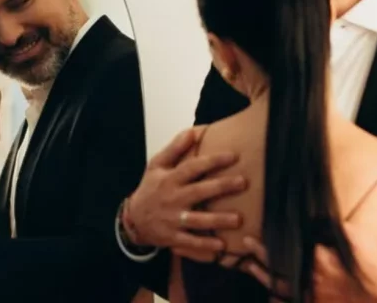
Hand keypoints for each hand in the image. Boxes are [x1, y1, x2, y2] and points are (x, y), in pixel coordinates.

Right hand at [127, 127, 246, 257]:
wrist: (133, 219)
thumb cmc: (150, 188)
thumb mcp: (157, 165)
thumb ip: (175, 148)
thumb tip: (193, 131)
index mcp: (170, 179)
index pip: (193, 167)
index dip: (212, 161)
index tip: (233, 156)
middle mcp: (172, 198)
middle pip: (199, 191)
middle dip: (221, 187)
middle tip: (243, 182)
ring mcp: (173, 219)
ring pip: (197, 220)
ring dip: (217, 220)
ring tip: (238, 219)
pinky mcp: (173, 237)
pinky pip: (190, 242)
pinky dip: (204, 245)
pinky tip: (221, 245)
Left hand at [240, 223, 376, 302]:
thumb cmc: (370, 266)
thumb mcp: (355, 237)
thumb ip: (331, 227)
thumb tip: (312, 219)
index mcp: (316, 259)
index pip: (286, 246)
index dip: (270, 238)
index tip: (258, 229)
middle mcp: (308, 279)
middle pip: (275, 266)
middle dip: (259, 254)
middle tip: (246, 243)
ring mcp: (310, 298)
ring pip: (277, 287)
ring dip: (261, 276)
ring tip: (249, 266)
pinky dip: (276, 301)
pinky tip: (269, 295)